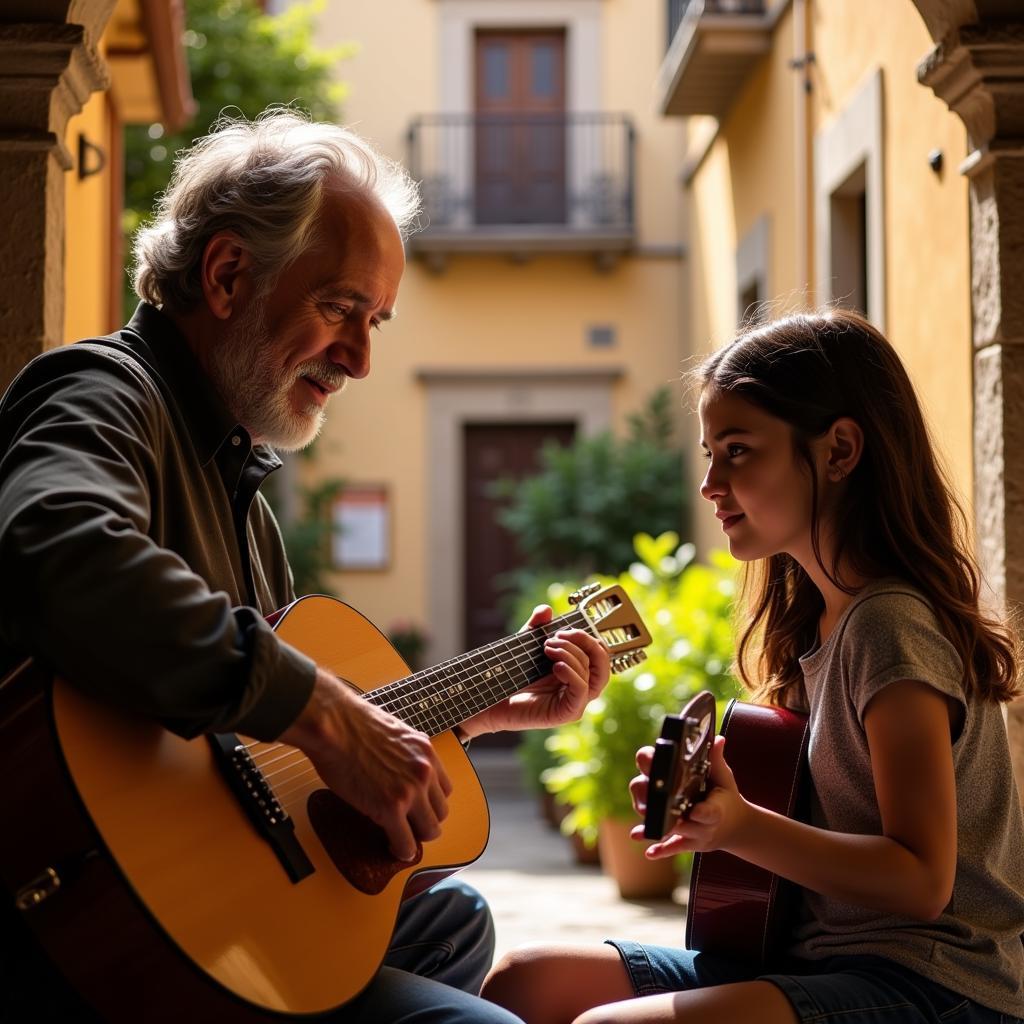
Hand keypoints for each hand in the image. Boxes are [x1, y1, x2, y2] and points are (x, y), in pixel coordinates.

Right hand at [280, 668, 451, 862]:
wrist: (334, 725)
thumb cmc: (351, 724)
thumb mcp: (391, 734)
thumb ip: (403, 754)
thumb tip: (396, 770)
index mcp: (425, 750)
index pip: (443, 787)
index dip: (429, 802)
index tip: (419, 808)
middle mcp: (424, 770)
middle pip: (441, 811)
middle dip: (425, 820)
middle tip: (409, 825)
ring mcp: (411, 791)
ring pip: (430, 830)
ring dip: (415, 837)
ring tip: (400, 837)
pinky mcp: (392, 809)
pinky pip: (406, 843)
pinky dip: (400, 851)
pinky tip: (391, 848)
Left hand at [458, 605, 610, 737]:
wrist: (495, 700)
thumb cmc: (513, 677)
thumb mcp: (527, 646)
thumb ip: (536, 628)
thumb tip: (546, 609)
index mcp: (578, 671)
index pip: (599, 653)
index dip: (587, 637)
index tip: (564, 629)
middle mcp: (581, 686)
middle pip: (602, 663)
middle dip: (583, 643)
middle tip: (557, 636)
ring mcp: (577, 701)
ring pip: (592, 675)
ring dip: (571, 655)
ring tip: (548, 648)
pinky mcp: (568, 713)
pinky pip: (581, 691)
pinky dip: (573, 674)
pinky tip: (557, 666)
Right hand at [629, 736, 749, 859]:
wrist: (731, 823)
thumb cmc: (722, 793)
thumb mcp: (722, 776)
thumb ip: (716, 759)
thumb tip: (718, 740)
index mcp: (672, 774)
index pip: (649, 761)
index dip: (647, 760)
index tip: (653, 762)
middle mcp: (664, 794)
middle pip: (641, 788)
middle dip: (644, 792)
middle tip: (650, 796)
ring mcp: (666, 816)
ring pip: (651, 816)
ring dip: (652, 820)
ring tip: (653, 822)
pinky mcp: (675, 838)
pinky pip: (663, 845)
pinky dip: (657, 850)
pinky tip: (650, 853)